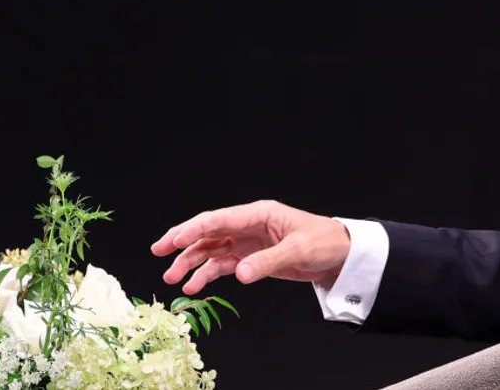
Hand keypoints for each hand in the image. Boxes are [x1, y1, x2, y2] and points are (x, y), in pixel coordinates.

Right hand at [150, 200, 350, 294]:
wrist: (341, 255)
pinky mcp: (252, 257)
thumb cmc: (324, 243)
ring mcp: (248, 241)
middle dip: (182, 241)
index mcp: (259, 214)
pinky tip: (194, 285)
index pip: (219, 219)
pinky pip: (223, 264)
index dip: (193, 228)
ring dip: (191, 262)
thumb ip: (267, 262)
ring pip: (212, 249)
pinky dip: (208, 273)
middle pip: (209, 231)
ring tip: (172, 279)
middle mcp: (249, 225)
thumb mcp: (299, 250)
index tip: (172, 240)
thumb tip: (239, 273)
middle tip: (158, 253)